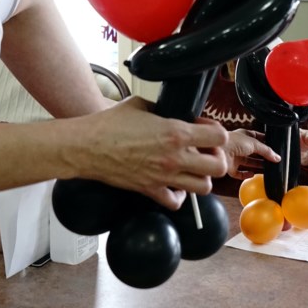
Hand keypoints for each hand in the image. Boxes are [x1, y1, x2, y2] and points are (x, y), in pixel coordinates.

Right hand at [79, 97, 229, 208]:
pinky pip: (177, 202)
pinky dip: (180, 196)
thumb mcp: (142, 105)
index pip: (220, 136)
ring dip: (202, 177)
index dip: (216, 132)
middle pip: (219, 167)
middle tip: (205, 151)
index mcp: (176, 133)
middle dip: (216, 157)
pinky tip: (174, 184)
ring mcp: (165, 177)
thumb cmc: (110, 123)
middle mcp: (176, 157)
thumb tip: (172, 112)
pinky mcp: (151, 190)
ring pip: (204, 187)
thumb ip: (163, 109)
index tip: (205, 129)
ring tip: (192, 168)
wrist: (88, 146)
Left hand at [221, 129, 279, 179]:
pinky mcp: (230, 167)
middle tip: (274, 161)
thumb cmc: (234, 142)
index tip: (275, 146)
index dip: (266, 141)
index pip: (257, 137)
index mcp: (244, 135)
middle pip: (254, 152)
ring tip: (268, 169)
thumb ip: (266, 151)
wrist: (217, 151)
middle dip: (263, 156)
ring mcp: (234, 157)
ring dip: (257, 165)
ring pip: (248, 162)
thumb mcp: (254, 143)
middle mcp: (239, 146)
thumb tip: (277, 158)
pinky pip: (239, 173)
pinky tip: (252, 174)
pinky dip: (246, 174)